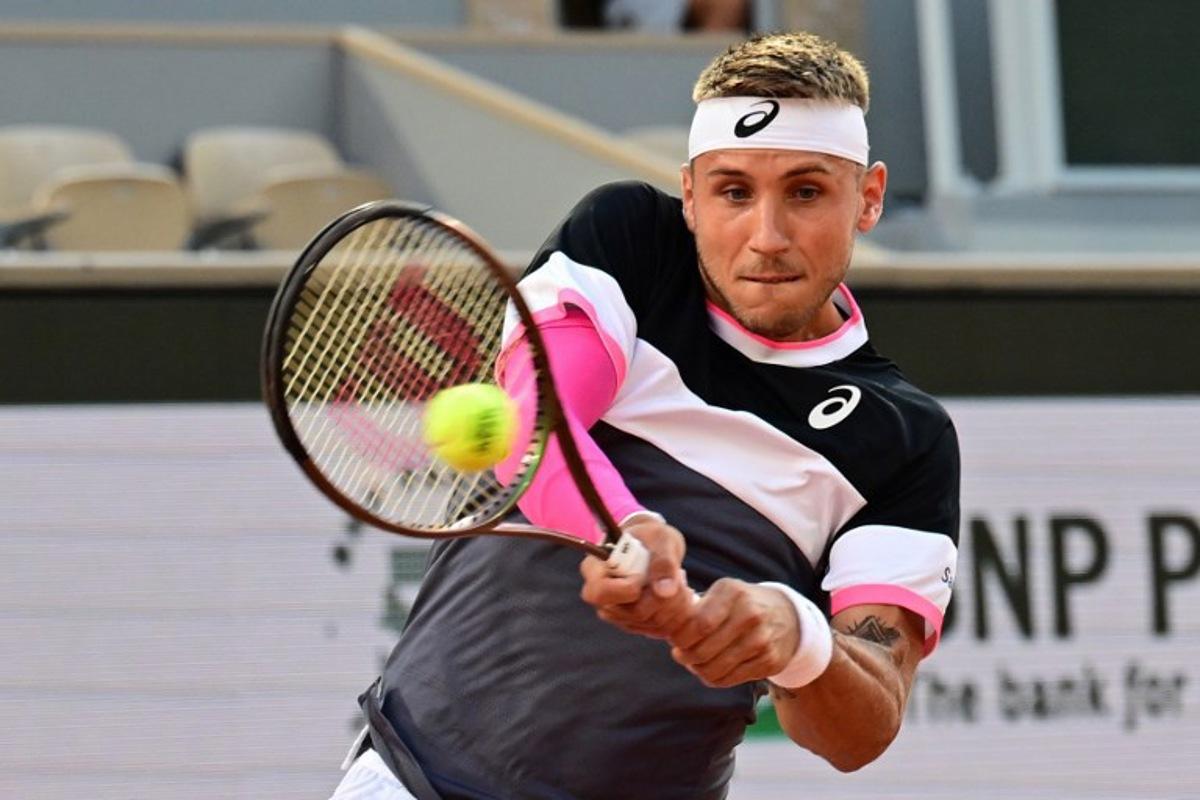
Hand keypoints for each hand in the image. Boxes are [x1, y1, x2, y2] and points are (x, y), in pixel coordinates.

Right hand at [579, 516, 693, 639]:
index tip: (647, 576)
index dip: (627, 590)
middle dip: (658, 600)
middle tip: (679, 580)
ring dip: (671, 608)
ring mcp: (615, 611)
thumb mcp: (660, 539)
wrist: (654, 547)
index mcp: (595, 568)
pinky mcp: (631, 622)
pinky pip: (653, 629)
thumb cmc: (652, 537)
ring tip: (682, 586)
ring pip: (643, 623)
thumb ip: (663, 562)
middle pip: (625, 613)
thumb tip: (665, 592)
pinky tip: (681, 598)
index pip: (599, 592)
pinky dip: (673, 617)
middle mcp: (600, 593)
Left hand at [668, 579, 799, 687]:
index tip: (673, 639)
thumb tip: (667, 629)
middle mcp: (750, 615)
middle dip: (685, 656)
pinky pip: (730, 680)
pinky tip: (712, 668)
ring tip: (694, 662)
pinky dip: (714, 678)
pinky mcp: (770, 661)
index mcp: (733, 593)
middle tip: (680, 653)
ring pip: (714, 669)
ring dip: (698, 669)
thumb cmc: (741, 604)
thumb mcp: (722, 592)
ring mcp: (762, 640)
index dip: (679, 637)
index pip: (697, 624)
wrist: (787, 616)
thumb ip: (695, 606)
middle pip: (703, 650)